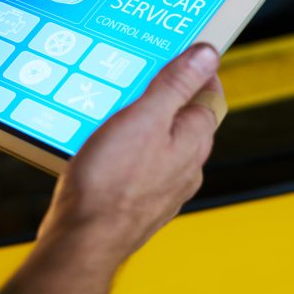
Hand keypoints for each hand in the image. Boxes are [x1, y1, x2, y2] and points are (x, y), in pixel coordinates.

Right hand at [41, 43, 224, 259]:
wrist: (83, 239)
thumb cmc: (111, 180)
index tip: (186, 55)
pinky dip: (131, 147)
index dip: (199, 73)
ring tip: (121, 104)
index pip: (210, 97)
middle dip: (170, 96)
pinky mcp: (139, 199)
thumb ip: (176, 85)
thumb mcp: (145, 117)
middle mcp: (186, 166)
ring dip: (148, 122)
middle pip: (186, 119)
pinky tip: (107, 143)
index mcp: (193, 141)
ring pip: (163, 142)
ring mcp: (164, 186)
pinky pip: (142, 163)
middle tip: (147, 74)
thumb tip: (207, 55)